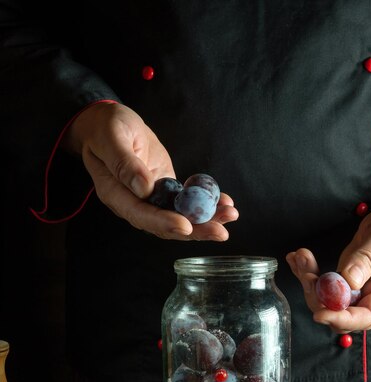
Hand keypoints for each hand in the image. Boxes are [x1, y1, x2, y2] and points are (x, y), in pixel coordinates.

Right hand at [61, 101, 237, 239]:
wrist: (106, 124)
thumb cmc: (104, 128)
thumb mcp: (111, 138)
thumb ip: (123, 163)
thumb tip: (144, 188)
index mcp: (117, 194)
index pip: (141, 215)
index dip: (164, 223)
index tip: (186, 226)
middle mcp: (135, 203)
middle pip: (166, 225)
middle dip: (195, 230)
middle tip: (221, 232)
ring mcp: (152, 199)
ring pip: (180, 216)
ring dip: (206, 219)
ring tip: (230, 215)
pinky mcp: (165, 190)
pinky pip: (186, 202)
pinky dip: (206, 204)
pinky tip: (224, 202)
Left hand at [287, 173, 370, 331]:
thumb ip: (368, 258)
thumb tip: (349, 280)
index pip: (366, 316)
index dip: (342, 318)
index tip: (321, 313)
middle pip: (341, 314)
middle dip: (319, 298)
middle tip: (307, 275)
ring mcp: (357, 291)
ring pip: (327, 301)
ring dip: (309, 282)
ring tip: (300, 257)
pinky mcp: (343, 282)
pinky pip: (322, 285)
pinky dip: (307, 272)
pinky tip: (296, 259)